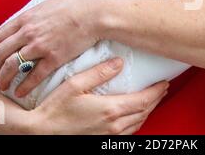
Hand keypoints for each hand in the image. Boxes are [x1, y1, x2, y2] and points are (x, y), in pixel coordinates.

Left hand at [0, 0, 101, 96]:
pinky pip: (34, 75)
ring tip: (3, 86)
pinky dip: (25, 86)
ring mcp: (40, 46)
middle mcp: (28, 33)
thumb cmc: (73, 6)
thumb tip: (24, 24)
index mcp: (25, 19)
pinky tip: (20, 92)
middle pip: (0, 54)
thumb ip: (31, 17)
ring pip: (12, 66)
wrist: (93, 12)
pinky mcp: (54, 58)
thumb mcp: (45, 6)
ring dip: (4, 78)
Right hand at [29, 58, 168, 134]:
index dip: (156, 90)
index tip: (163, 82)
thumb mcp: (75, 84)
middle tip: (162, 89)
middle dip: (156, 99)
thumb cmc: (55, 109)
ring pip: (139, 123)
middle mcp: (114, 125)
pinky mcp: (103, 142)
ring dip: (148, 111)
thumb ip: (99, 73)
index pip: (144, 99)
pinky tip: (134, 116)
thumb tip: (118, 63)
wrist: (41, 133)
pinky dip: (137, 122)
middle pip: (144, 111)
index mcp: (110, 109)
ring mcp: (109, 136)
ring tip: (152, 100)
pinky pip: (128, 133)